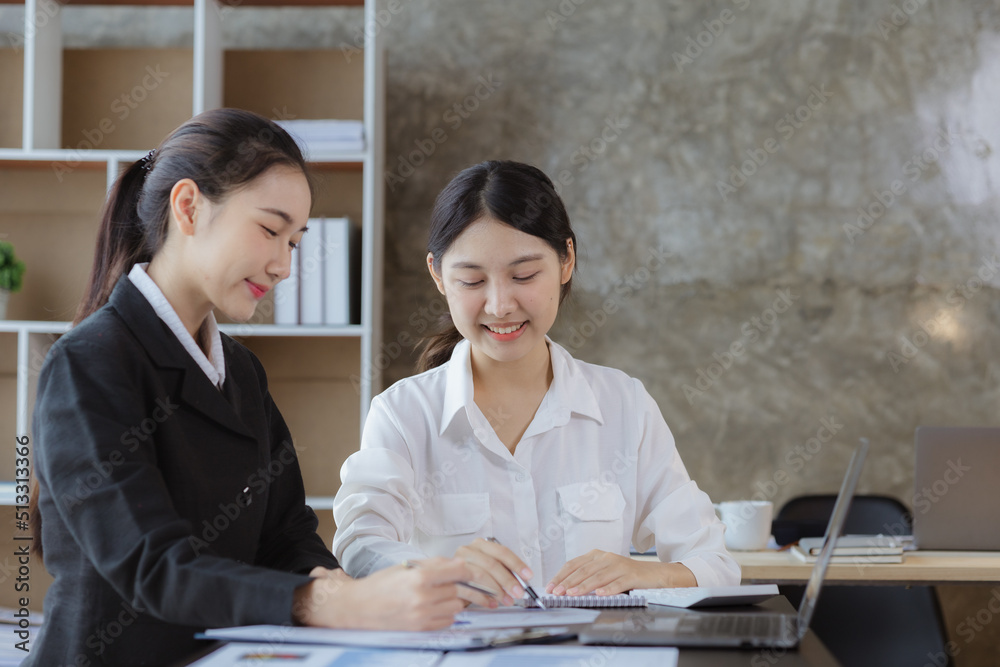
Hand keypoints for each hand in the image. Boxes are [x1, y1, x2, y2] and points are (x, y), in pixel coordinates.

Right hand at [294, 556, 469, 630]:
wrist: (359, 607)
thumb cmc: (381, 584)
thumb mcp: (406, 566)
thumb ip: (434, 563)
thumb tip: (460, 562)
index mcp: (419, 576)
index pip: (458, 572)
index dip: (467, 570)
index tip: (467, 571)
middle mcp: (422, 597)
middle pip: (458, 590)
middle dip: (456, 585)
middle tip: (447, 583)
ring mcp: (422, 615)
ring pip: (456, 607)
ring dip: (451, 600)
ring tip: (437, 595)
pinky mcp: (421, 628)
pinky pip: (448, 621)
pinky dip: (445, 614)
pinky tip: (433, 607)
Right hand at [454, 537, 533, 606]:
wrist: (446, 580)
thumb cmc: (471, 575)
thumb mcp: (488, 568)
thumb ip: (503, 571)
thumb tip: (522, 581)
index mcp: (480, 544)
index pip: (502, 552)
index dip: (516, 564)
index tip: (528, 576)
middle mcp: (468, 550)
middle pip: (492, 564)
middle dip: (508, 580)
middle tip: (518, 593)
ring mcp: (457, 563)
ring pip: (481, 575)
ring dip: (498, 591)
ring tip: (507, 600)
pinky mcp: (450, 577)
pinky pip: (470, 588)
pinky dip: (484, 598)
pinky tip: (492, 603)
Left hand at [546, 550, 696, 595]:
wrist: (654, 574)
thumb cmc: (626, 575)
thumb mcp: (604, 572)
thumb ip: (588, 576)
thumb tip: (565, 588)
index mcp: (597, 556)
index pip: (574, 564)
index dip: (561, 575)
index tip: (550, 587)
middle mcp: (606, 558)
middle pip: (583, 570)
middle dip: (568, 582)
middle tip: (557, 592)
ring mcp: (619, 566)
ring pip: (598, 576)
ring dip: (583, 586)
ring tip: (572, 594)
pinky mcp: (632, 575)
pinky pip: (618, 583)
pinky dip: (608, 588)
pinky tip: (599, 594)